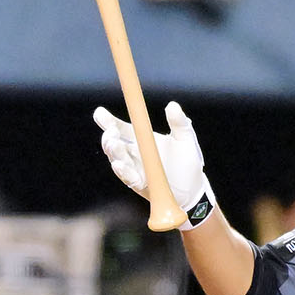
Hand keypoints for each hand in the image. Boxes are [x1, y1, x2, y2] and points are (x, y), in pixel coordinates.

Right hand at [93, 100, 212, 215]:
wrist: (194, 189)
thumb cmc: (187, 162)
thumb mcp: (185, 139)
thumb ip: (179, 122)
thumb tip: (173, 106)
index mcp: (142, 139)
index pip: (121, 128)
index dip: (109, 121)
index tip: (100, 114)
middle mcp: (135, 154)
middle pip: (114, 144)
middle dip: (109, 137)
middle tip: (112, 132)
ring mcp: (135, 169)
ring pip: (118, 160)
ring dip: (114, 153)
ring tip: (115, 144)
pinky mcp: (139, 184)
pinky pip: (128, 178)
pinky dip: (123, 171)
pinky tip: (119, 164)